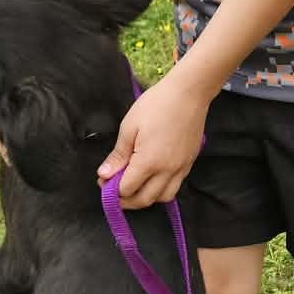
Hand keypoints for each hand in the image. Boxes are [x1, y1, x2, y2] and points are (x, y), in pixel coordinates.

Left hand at [97, 71, 207, 207]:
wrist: (189, 93)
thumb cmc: (156, 105)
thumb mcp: (129, 126)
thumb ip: (118, 155)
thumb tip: (104, 175)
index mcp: (149, 161)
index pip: (127, 189)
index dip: (112, 189)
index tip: (103, 181)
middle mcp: (167, 170)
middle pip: (144, 199)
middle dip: (127, 201)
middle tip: (114, 191)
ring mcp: (181, 168)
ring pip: (163, 197)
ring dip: (147, 198)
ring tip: (135, 186)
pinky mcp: (189, 163)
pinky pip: (176, 186)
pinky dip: (162, 189)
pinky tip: (153, 177)